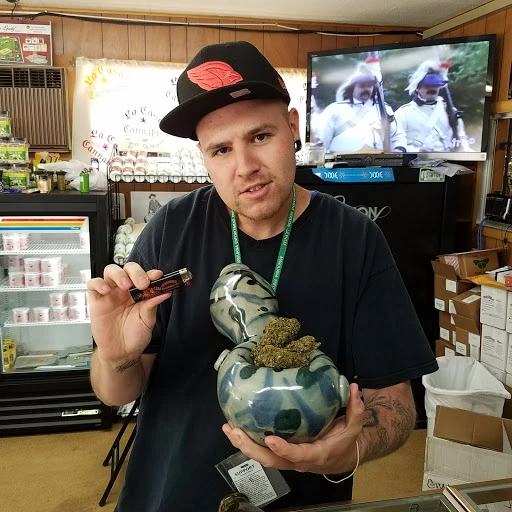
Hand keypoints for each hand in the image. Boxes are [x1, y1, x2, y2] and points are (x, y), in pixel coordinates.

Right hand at [87, 262, 170, 365]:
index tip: (157, 276)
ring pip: (110, 271)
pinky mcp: (96, 301)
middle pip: (127, 269)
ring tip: (125, 285)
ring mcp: (110, 294)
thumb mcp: (147, 320)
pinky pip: (93, 284)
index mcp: (139, 292)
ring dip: (119, 274)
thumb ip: (153, 305)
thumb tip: (166, 291)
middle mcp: (125, 290)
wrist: (121, 353)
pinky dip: (98, 283)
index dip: (150, 273)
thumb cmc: (135, 336)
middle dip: (136, 272)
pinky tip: (106, 290)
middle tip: (142, 283)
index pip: (144, 276)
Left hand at [222, 383, 363, 474]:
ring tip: (228, 428)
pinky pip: (262, 451)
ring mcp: (287, 459)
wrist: (342, 457)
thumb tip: (354, 387)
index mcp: (315, 453)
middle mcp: (297, 460)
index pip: (297, 455)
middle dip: (250, 448)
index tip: (270, 439)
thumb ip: (355, 408)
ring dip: (243, 445)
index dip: (284, 449)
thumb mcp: (354, 426)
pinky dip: (247, 442)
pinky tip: (234, 428)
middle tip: (235, 431)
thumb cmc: (345, 440)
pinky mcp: (280, 454)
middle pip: (271, 461)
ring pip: (262, 458)